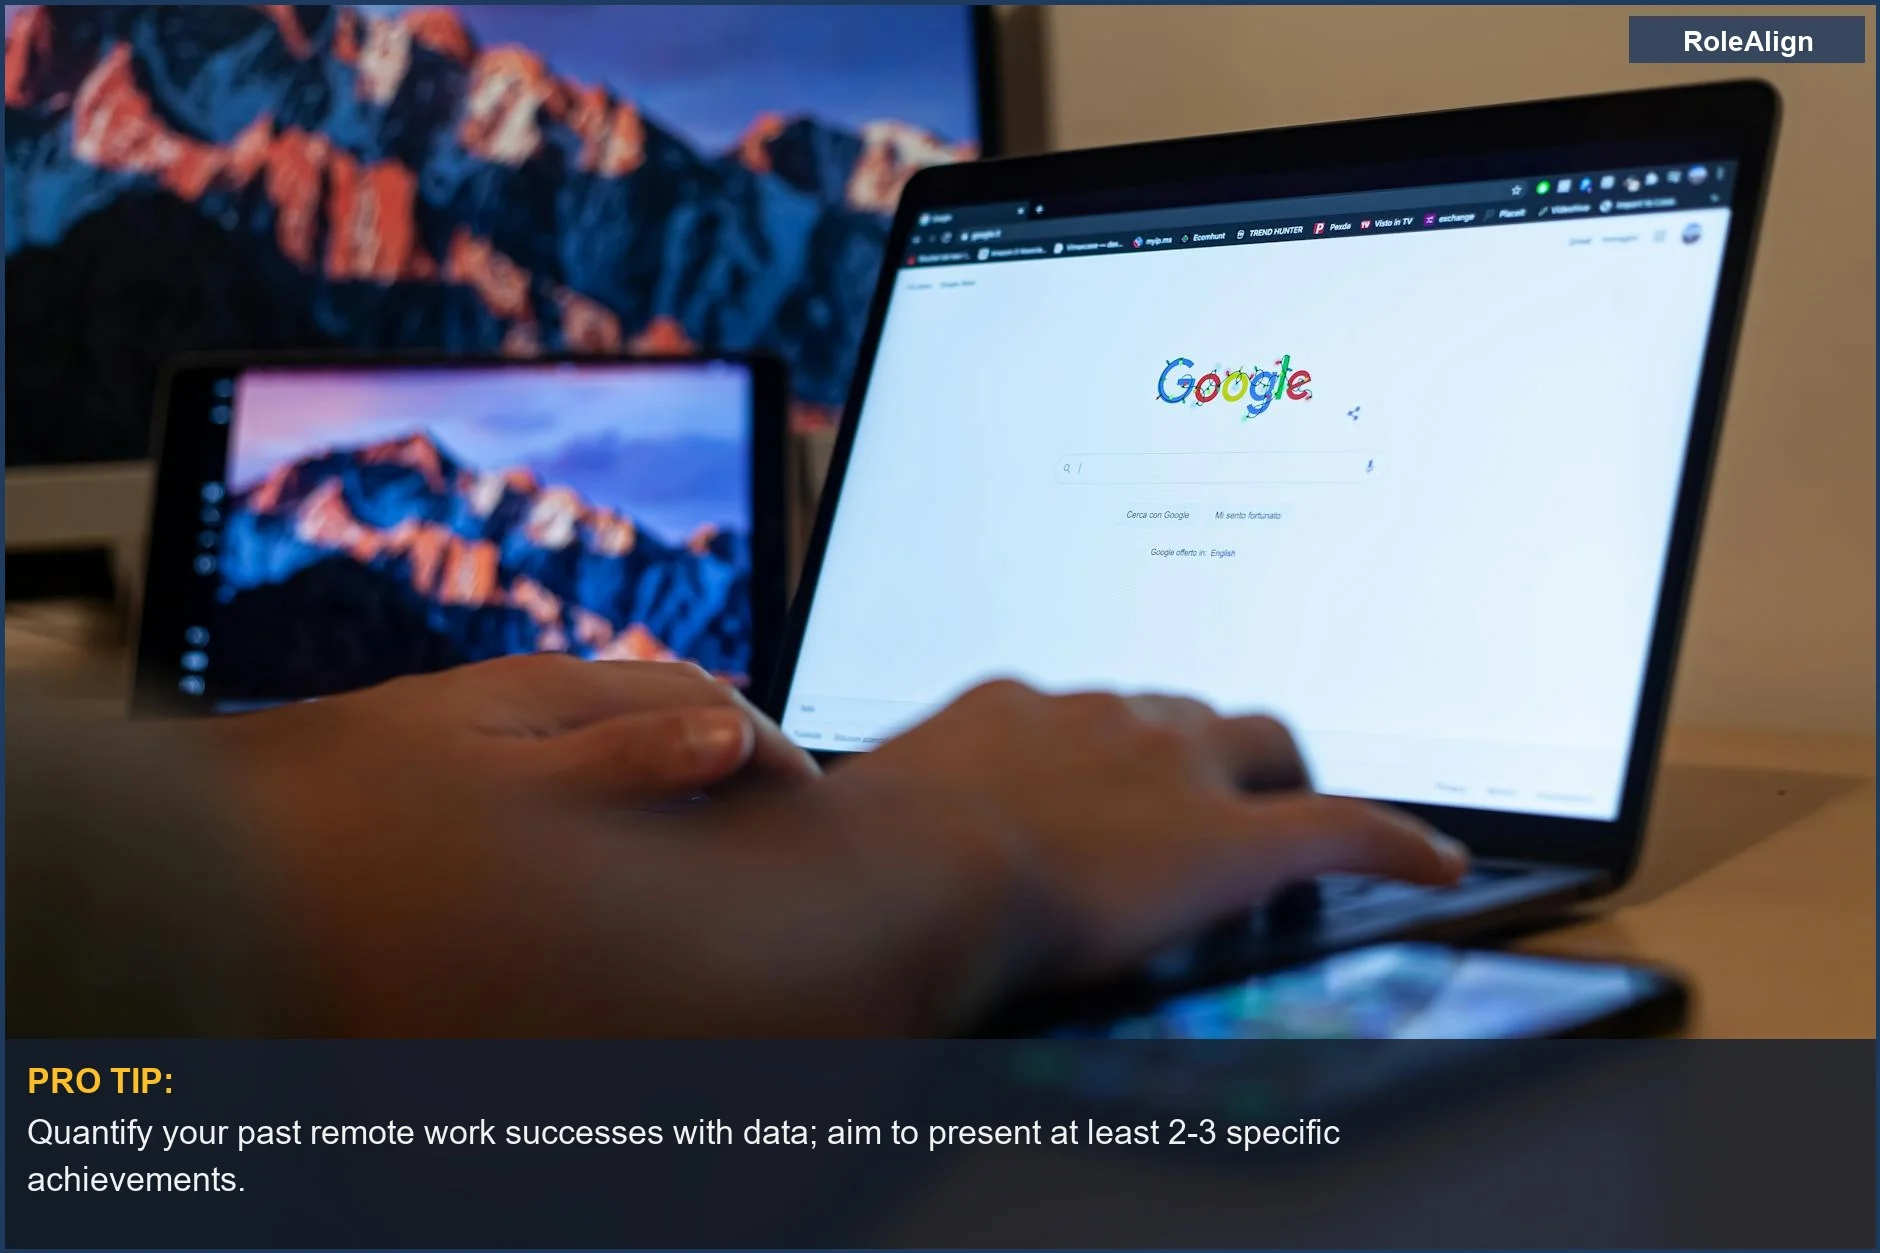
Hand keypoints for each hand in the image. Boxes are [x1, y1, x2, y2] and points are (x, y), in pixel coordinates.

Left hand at [212, 653, 819, 809]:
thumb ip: (624, 760)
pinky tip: (611, 867)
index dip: (775, 758)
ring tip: (708, 860)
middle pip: (675, 717)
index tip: (812, 817)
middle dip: (736, 770)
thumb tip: (730, 740)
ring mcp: (499, 736)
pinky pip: (578, 786)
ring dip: (680, 796)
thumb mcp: (508, 785)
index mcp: (555, 691)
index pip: (711, 703)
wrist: (220, 840)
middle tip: (776, 841)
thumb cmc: (356, 812)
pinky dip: (622, 819)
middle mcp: (530, 702)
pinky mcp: (468, 772)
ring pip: (626, 752)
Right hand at [827, 680, 1467, 1025]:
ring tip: (1289, 813)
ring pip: (1263, 743)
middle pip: (1190, 710)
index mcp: (1021, 708)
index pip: (1097, 709)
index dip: (1123, 743)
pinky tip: (1435, 862)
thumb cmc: (867, 851)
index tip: (1123, 768)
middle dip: (1205, 745)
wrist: (917, 870)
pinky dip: (1395, 842)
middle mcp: (1106, 715)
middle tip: (1212, 790)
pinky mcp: (1234, 838)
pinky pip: (1346, 827)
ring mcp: (1175, 768)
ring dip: (1274, 776)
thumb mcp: (870, 810)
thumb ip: (891, 804)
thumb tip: (832, 815)